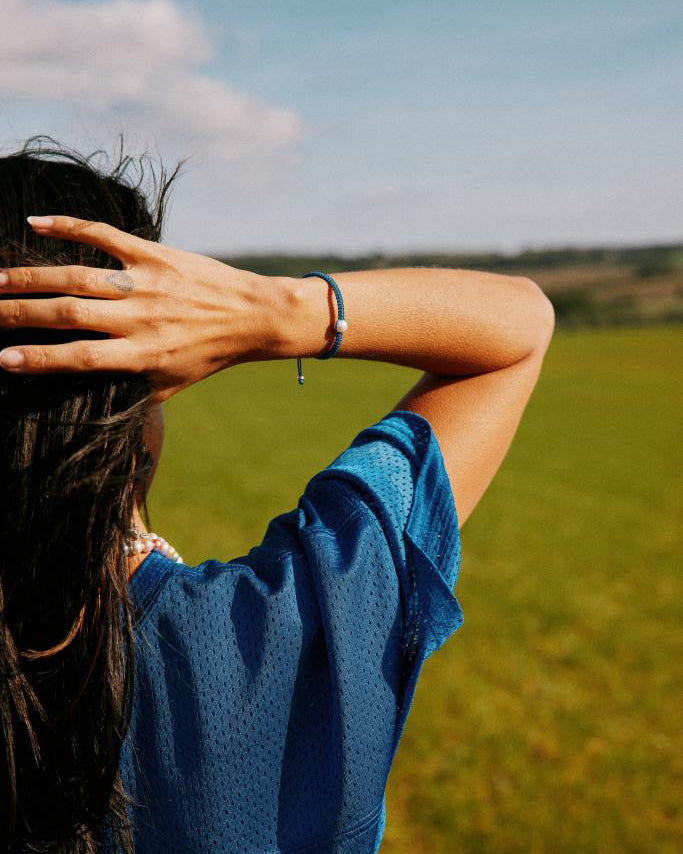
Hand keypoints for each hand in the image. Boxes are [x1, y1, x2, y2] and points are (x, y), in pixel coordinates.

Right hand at [0, 216, 277, 400]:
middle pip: (69, 314)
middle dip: (20, 313)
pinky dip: (70, 227)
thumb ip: (130, 394)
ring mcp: (147, 284)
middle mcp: (141, 319)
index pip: (81, 358)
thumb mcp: (171, 386)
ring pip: (78, 276)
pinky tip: (36, 223)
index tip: (2, 358)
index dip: (39, 358)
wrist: (253, 317)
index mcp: (143, 356)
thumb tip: (91, 410)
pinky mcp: (155, 255)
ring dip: (32, 276)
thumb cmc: (207, 356)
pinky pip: (106, 237)